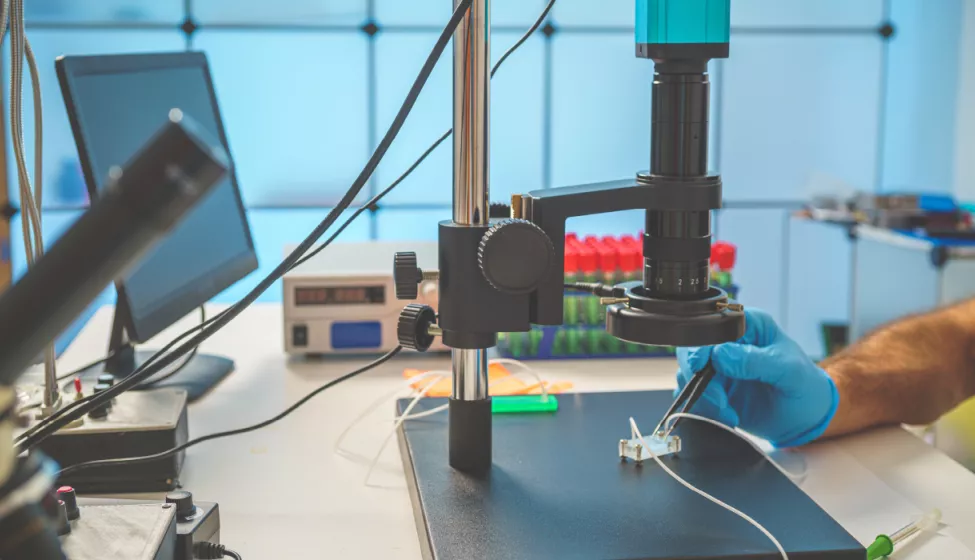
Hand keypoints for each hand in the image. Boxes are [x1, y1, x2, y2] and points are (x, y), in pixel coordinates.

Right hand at [676, 309, 838, 446]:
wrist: (806, 417)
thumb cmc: (805, 385)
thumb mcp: (789, 371)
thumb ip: (756, 361)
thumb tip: (720, 355)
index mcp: (746, 326)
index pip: (711, 327)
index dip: (700, 346)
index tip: (702, 368)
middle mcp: (727, 343)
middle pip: (691, 352)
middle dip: (698, 379)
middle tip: (720, 402)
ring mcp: (717, 367)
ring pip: (687, 376)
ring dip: (704, 400)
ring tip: (730, 415)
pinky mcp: (713, 389)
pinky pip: (693, 397)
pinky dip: (704, 410)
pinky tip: (728, 418)